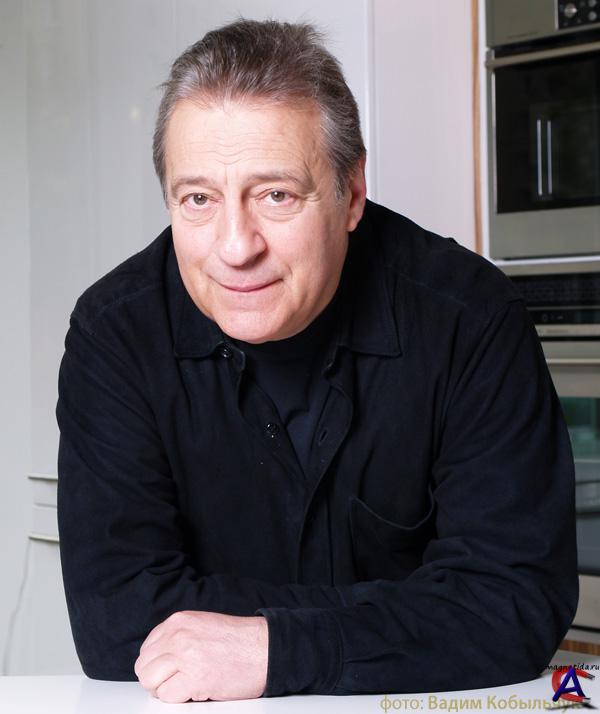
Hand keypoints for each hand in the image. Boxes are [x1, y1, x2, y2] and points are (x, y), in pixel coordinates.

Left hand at [134, 611, 268, 702]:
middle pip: (144, 666)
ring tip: (183, 686)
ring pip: (150, 681)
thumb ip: (179, 635)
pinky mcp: (195, 679)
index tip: (168, 670)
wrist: (264, 649)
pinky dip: (177, 698)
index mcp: (179, 621)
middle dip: (156, 679)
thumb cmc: (239, 641)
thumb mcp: (202, 625)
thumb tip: (159, 657)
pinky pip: (167, 696)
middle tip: (174, 683)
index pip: (148, 647)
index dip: (156, 664)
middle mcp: (179, 636)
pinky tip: (194, 691)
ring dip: (164, 689)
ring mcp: (186, 656)